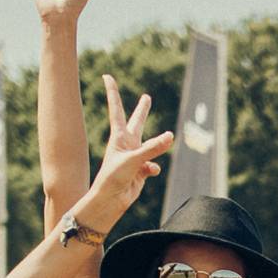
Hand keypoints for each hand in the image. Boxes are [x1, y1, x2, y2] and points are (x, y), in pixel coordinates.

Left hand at [73, 75, 173, 220]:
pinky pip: (153, 166)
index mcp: (119, 137)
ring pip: (151, 146)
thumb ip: (153, 148)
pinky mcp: (140, 171)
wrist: (110, 201)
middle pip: (137, 122)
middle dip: (142, 111)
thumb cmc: (113, 177)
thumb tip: (171, 137)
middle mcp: (126, 145)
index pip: (117, 109)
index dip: (113, 92)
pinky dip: (154, 168)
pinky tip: (149, 173)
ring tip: (169, 139)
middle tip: (147, 98)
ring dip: (157, 145)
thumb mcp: (133, 160)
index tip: (106, 76)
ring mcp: (134, 158)